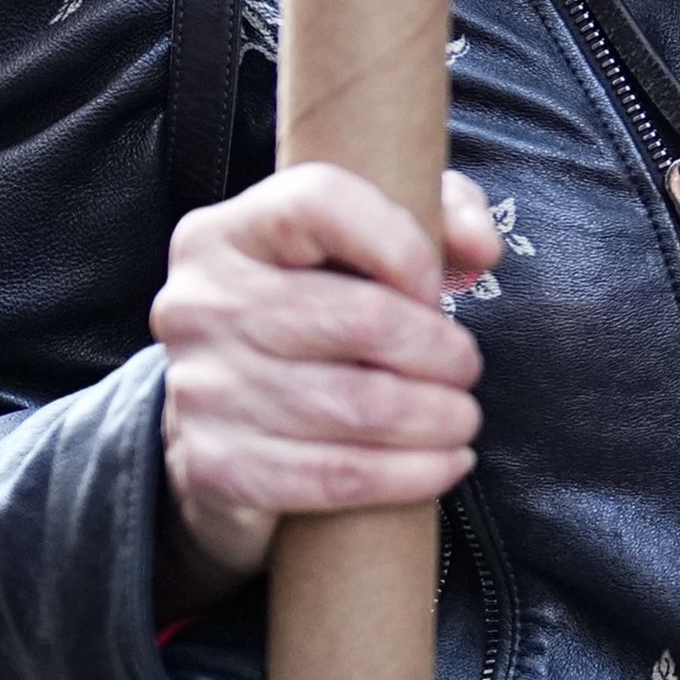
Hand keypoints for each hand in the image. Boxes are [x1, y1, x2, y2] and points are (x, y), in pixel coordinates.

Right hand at [151, 163, 506, 608]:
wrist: (224, 429)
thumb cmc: (308, 320)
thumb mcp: (366, 243)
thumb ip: (438, 212)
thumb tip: (479, 248)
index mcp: (225, 234)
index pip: (319, 204)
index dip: (401, 244)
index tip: (436, 285)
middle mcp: (199, 304)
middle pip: (359, 319)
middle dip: (440, 350)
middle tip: (467, 368)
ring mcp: (200, 390)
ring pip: (357, 406)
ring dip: (435, 418)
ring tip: (461, 418)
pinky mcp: (215, 467)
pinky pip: (335, 476)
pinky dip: (408, 475)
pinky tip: (443, 465)